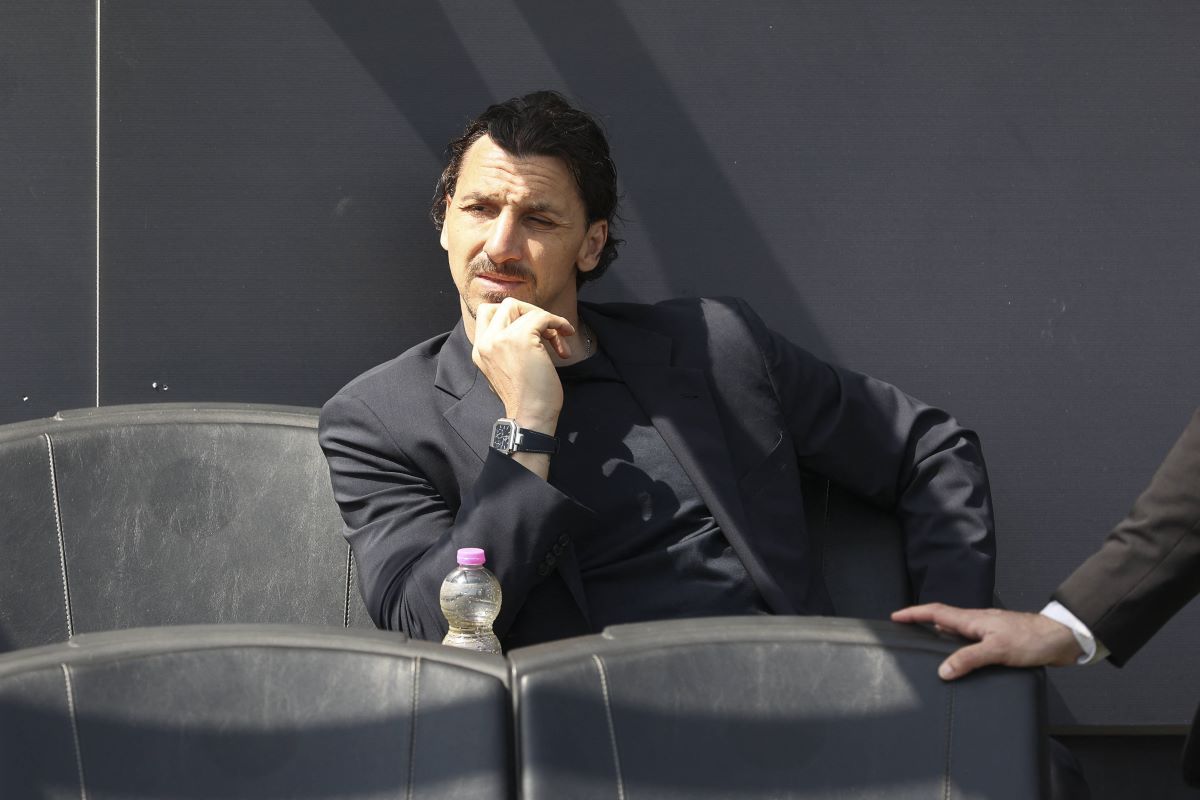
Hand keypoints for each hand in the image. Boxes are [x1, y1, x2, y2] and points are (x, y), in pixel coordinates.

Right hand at [472, 298, 574, 431]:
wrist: (531, 416)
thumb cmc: (527, 398)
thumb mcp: (507, 369)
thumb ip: (507, 347)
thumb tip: (531, 325)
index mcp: (480, 349)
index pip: (488, 313)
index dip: (513, 315)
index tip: (532, 331)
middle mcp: (485, 342)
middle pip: (504, 305)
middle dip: (529, 313)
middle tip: (545, 331)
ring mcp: (500, 339)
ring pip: (522, 307)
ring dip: (545, 319)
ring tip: (558, 340)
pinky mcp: (520, 340)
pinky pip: (541, 316)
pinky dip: (557, 322)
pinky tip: (566, 334)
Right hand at [890, 603, 1083, 679]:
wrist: (1061, 639)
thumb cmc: (1032, 640)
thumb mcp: (997, 650)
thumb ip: (969, 659)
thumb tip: (943, 670)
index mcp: (972, 620)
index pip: (936, 613)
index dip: (914, 613)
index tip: (895, 617)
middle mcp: (977, 623)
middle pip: (942, 619)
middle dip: (921, 622)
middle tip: (905, 629)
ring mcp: (987, 631)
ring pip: (956, 631)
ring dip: (939, 634)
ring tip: (926, 644)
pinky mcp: (998, 641)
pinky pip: (969, 641)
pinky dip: (957, 646)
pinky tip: (960, 658)